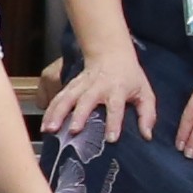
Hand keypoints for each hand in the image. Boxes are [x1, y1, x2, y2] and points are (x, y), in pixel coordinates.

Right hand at [43, 46, 159, 144]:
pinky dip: (50, 110)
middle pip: (87, 101)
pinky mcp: (71, 85)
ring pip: (67, 98)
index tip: (111, 138)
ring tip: (50, 129)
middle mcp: (98, 87)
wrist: (111, 53)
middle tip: (73, 130)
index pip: (116, 107)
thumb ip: (147, 115)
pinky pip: (58, 97)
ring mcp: (82, 85)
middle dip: (79, 115)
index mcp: (118, 89)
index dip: (114, 122)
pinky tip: (44, 124)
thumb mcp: (145, 93)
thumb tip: (147, 136)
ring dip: (57, 113)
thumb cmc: (130, 77)